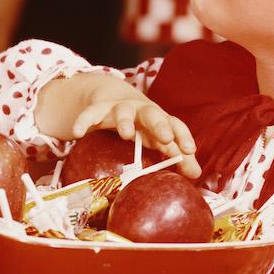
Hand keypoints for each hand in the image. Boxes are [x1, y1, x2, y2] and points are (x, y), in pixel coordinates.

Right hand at [71, 86, 199, 178]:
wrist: (112, 98)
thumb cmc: (142, 126)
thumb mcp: (158, 139)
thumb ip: (177, 156)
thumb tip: (197, 174)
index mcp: (159, 120)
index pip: (175, 124)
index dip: (183, 136)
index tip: (190, 150)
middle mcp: (141, 111)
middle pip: (153, 113)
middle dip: (160, 124)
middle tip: (166, 138)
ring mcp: (119, 109)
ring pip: (123, 111)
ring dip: (125, 121)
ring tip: (126, 134)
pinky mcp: (98, 110)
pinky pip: (90, 114)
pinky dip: (83, 121)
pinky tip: (77, 133)